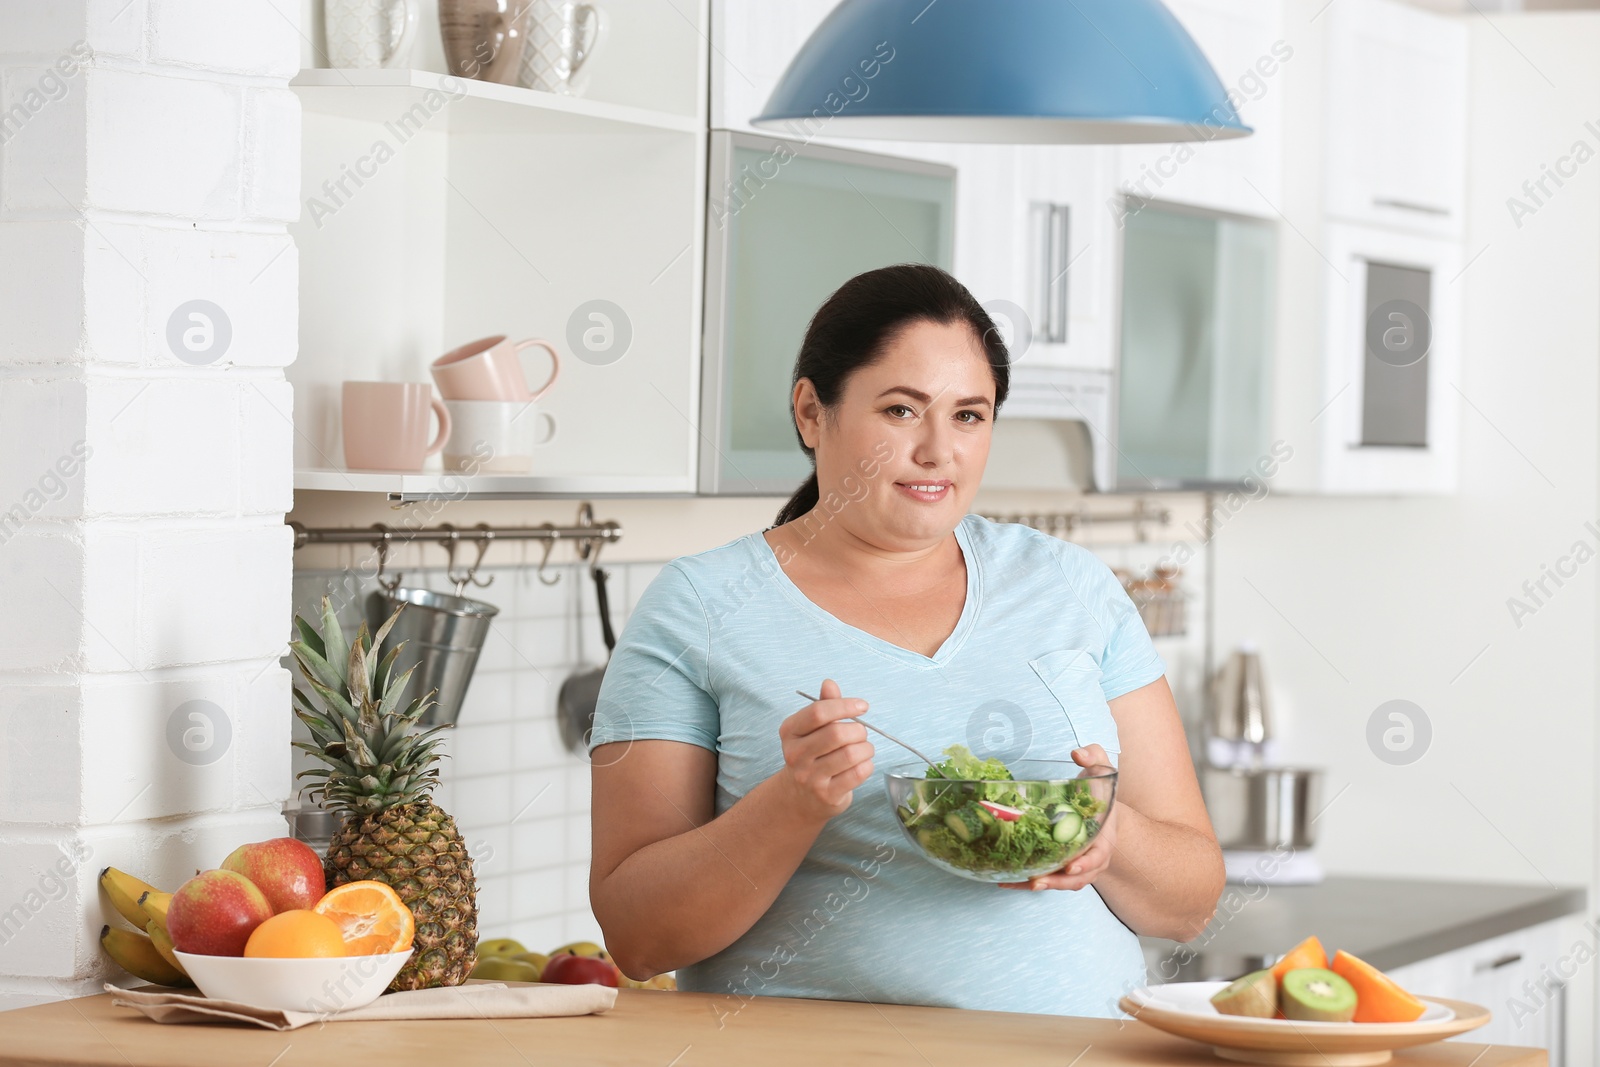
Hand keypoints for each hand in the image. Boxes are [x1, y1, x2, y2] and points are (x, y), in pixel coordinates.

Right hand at [777, 678, 875, 821]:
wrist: (799, 798)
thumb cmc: (811, 755)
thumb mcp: (811, 729)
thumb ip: (823, 705)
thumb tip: (829, 683)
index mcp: (790, 732)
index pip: (818, 712)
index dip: (844, 705)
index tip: (862, 706)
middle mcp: (796, 755)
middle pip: (837, 733)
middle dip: (858, 730)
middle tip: (861, 733)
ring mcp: (810, 777)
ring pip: (851, 754)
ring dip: (866, 748)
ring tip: (863, 749)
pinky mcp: (827, 795)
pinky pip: (858, 774)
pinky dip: (867, 765)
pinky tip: (862, 764)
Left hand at [998, 744, 1117, 892]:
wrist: (1101, 810)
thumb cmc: (1100, 790)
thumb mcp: (1101, 770)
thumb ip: (1093, 757)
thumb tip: (1077, 753)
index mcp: (1104, 837)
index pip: (1098, 855)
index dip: (1086, 862)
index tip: (1071, 866)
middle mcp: (1094, 857)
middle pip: (1078, 877)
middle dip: (1058, 881)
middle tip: (1037, 881)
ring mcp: (1080, 865)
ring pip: (1063, 883)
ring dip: (1043, 885)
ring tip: (1020, 883)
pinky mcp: (1063, 867)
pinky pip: (1050, 879)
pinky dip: (1030, 883)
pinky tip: (1008, 881)